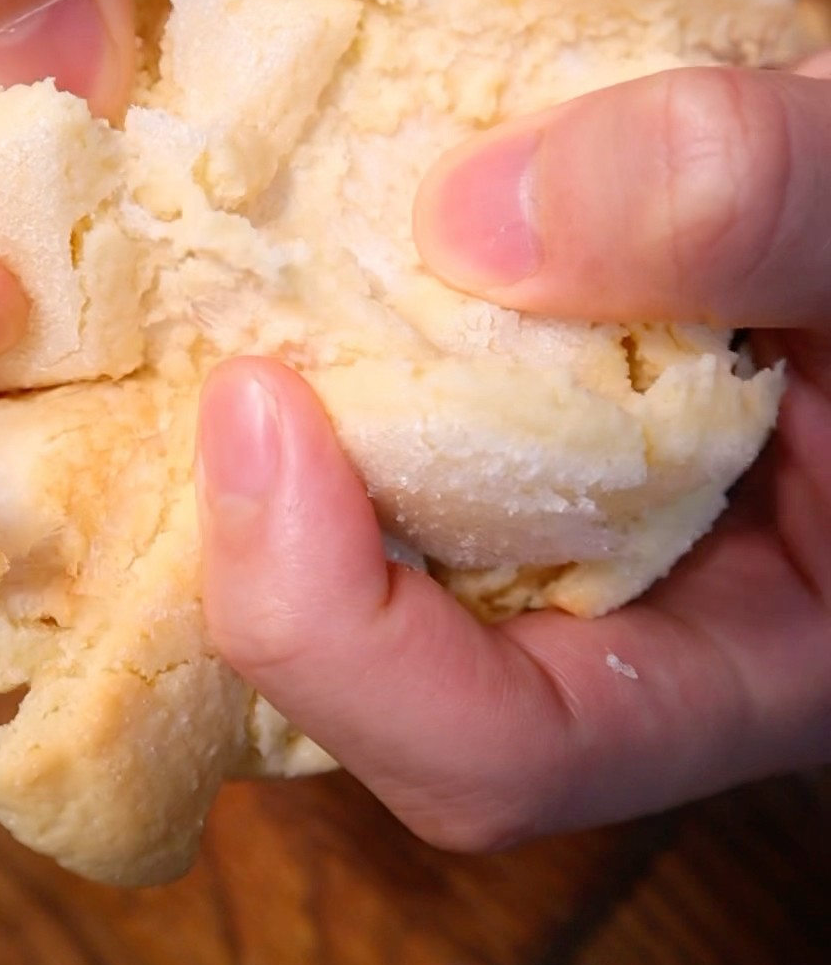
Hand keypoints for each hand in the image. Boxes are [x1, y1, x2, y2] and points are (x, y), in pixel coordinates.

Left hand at [196, 58, 830, 848]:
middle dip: (256, 538)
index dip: (337, 632)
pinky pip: (392, 432)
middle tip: (200, 343)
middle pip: (378, 675)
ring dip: (274, 437)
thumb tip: (469, 220)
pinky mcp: (537, 431)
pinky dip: (324, 346)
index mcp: (750, 661)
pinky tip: (291, 228)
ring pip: (367, 553)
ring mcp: (577, 530)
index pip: (495, 756)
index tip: (258, 408)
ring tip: (216, 281)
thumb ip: (763, 209)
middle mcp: (639, 625)